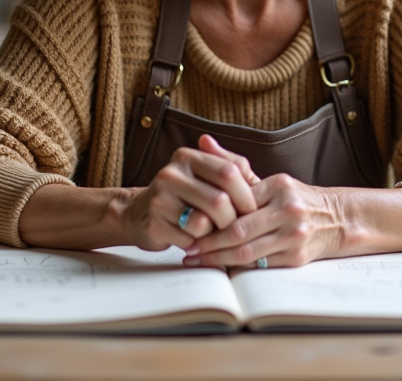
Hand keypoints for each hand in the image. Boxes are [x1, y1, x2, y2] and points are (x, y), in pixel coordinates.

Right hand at [120, 135, 258, 252]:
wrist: (139, 214)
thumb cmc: (184, 197)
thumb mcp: (207, 177)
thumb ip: (235, 172)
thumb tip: (262, 180)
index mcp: (188, 157)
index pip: (229, 171)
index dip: (246, 194)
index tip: (253, 209)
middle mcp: (171, 173)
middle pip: (219, 200)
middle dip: (233, 219)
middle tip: (235, 227)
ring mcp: (160, 198)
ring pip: (204, 222)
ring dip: (214, 234)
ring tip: (211, 231)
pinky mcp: (154, 223)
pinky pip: (189, 240)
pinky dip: (198, 244)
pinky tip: (193, 239)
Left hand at [183, 174, 343, 268]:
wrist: (337, 219)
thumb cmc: (294, 199)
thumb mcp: (269, 180)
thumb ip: (233, 164)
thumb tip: (201, 141)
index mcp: (279, 186)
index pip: (237, 202)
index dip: (211, 214)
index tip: (190, 219)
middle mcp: (289, 210)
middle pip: (240, 231)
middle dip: (210, 242)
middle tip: (189, 248)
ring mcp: (295, 236)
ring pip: (248, 253)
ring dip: (218, 259)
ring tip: (198, 259)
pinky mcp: (298, 257)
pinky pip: (260, 266)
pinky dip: (238, 267)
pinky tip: (221, 266)